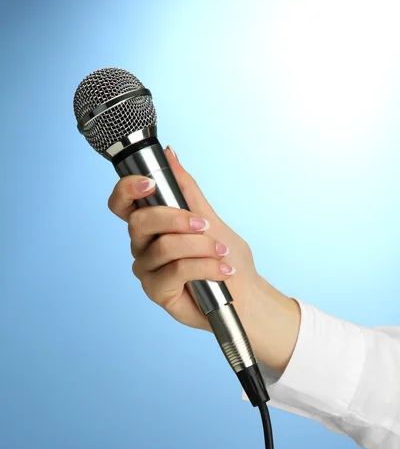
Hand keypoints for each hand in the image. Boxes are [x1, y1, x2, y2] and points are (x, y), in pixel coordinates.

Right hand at [108, 146, 299, 371]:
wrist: (244, 294)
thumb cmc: (227, 258)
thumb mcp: (209, 216)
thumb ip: (185, 188)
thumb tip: (170, 155)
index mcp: (151, 225)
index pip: (122, 203)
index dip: (127, 189)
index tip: (150, 183)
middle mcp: (143, 246)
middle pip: (140, 222)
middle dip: (176, 218)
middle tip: (205, 225)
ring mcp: (147, 269)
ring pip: (163, 247)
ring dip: (199, 246)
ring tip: (222, 253)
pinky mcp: (156, 291)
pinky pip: (175, 271)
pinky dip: (204, 266)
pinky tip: (222, 271)